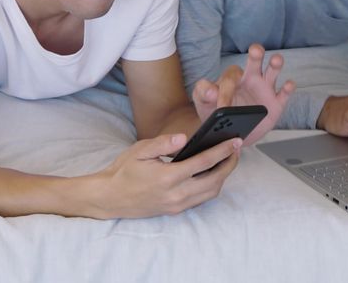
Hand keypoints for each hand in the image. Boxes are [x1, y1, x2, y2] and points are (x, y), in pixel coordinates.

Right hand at [90, 133, 240, 218]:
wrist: (110, 197)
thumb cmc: (124, 170)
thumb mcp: (139, 150)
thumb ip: (163, 143)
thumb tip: (184, 137)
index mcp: (167, 177)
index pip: (203, 163)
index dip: (222, 151)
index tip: (235, 141)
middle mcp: (175, 194)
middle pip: (214, 180)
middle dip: (229, 164)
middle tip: (236, 150)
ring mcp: (176, 205)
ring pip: (210, 193)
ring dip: (223, 177)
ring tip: (227, 160)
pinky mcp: (175, 210)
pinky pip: (201, 199)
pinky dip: (212, 186)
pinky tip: (212, 174)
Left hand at [192, 44, 294, 144]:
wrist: (228, 132)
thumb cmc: (215, 111)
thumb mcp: (203, 103)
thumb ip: (203, 93)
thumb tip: (210, 91)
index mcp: (233, 77)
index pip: (230, 79)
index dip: (225, 92)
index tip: (222, 108)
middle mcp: (251, 79)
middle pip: (255, 62)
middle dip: (256, 55)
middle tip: (255, 50)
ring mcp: (265, 89)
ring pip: (272, 73)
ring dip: (275, 65)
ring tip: (276, 60)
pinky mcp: (276, 103)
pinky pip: (284, 93)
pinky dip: (288, 88)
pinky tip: (288, 85)